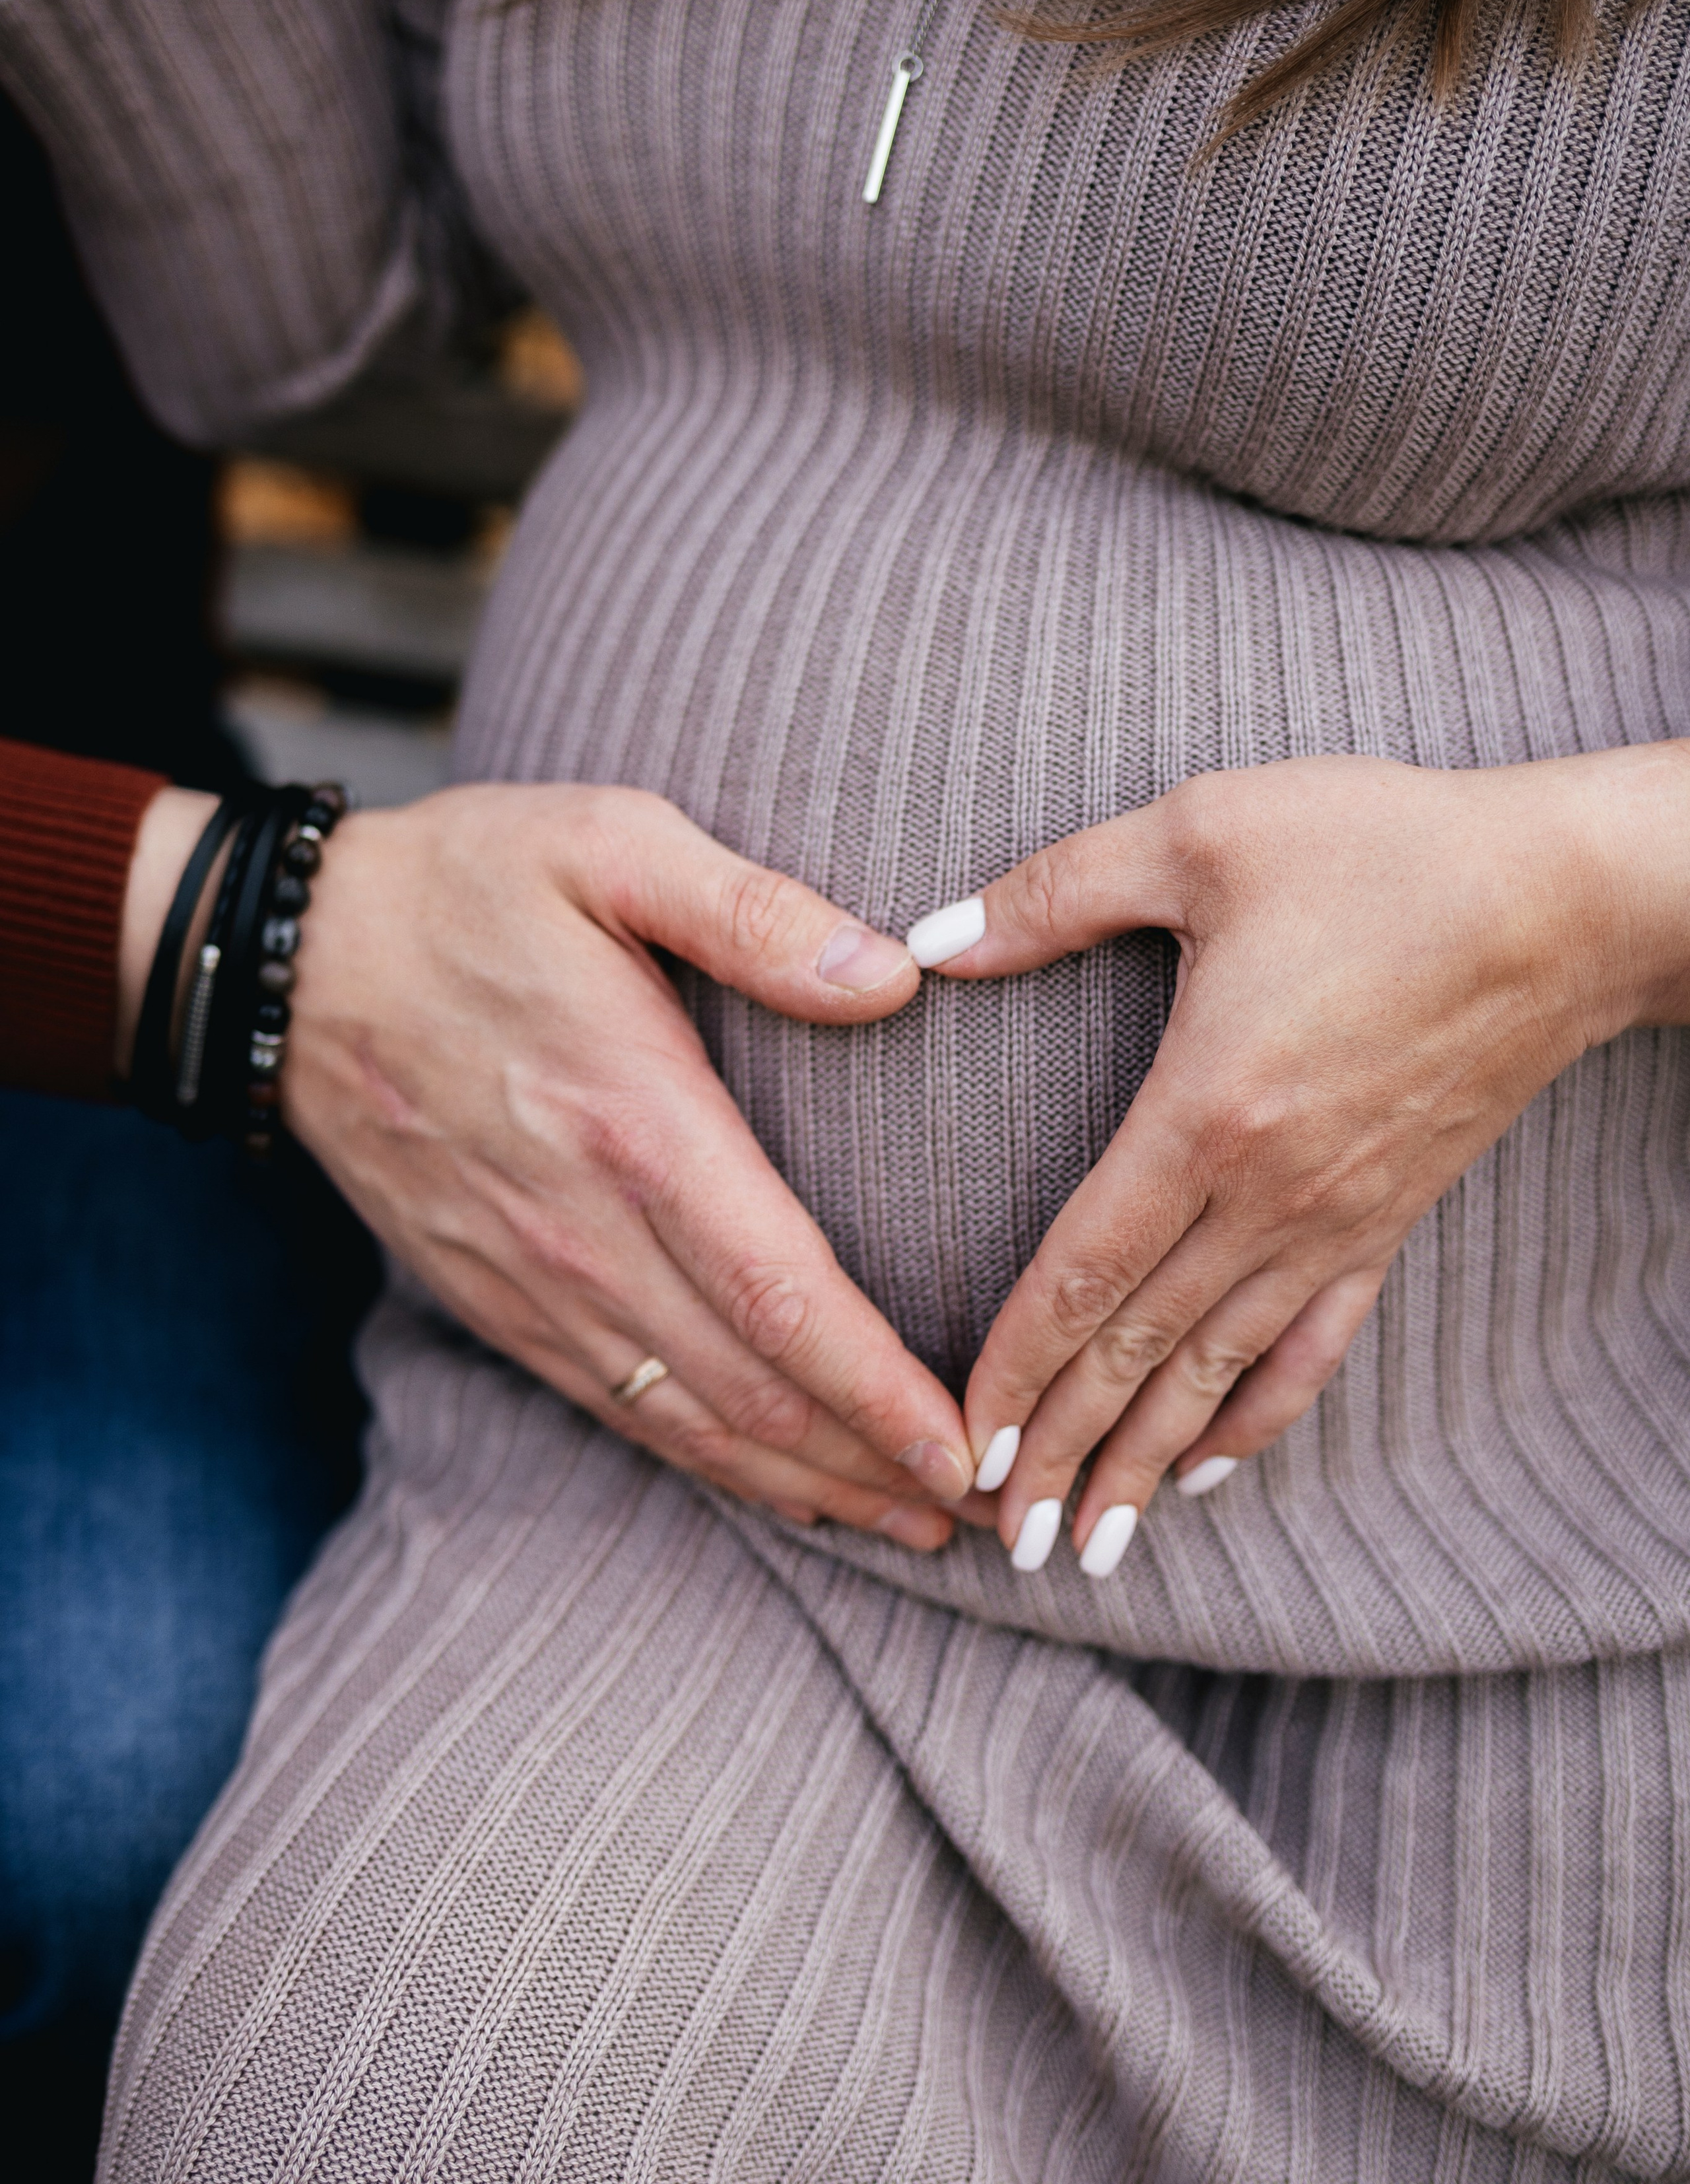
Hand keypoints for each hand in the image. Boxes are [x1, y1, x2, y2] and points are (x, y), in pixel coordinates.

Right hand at [281, 783, 975, 1544]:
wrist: (291, 961)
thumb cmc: (468, 884)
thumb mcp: (611, 843)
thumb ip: (755, 912)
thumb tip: (894, 976)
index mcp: (634, 1120)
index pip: (782, 1295)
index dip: (879, 1392)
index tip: (965, 1453)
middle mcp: (583, 1227)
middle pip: (749, 1388)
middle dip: (869, 1465)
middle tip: (980, 1511)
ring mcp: (529, 1277)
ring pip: (684, 1419)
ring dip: (800, 1484)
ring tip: (902, 1525)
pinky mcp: (491, 1298)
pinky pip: (612, 1405)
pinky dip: (704, 1460)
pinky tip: (772, 1484)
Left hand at [912, 746, 1689, 1575]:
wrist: (1566, 898)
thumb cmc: (1381, 848)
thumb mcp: (1201, 831)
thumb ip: (1055, 892)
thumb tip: (926, 938)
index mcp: (1203, 1112)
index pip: (1081, 1275)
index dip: (1013, 1368)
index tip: (959, 1444)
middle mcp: (1265, 1196)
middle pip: (1137, 1355)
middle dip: (1059, 1453)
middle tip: (993, 1540)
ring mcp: (1332, 1222)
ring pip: (1216, 1376)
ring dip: (1140, 1467)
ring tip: (1082, 1550)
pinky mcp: (1385, 1222)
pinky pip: (1309, 1351)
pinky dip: (1252, 1422)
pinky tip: (1203, 1473)